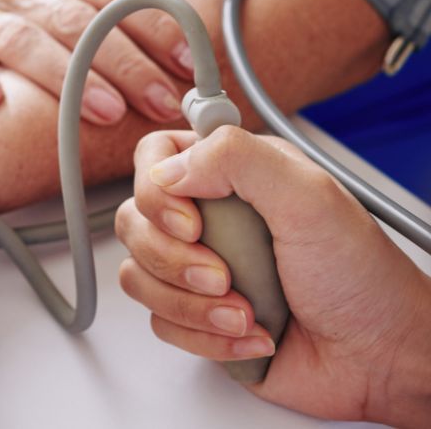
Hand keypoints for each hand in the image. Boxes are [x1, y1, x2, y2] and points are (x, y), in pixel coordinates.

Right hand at [117, 127, 430, 425]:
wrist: (379, 357)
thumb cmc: (363, 279)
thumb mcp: (309, 198)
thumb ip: (237, 159)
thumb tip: (168, 167)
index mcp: (235, 175)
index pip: (154, 158)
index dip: (155, 191)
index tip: (191, 221)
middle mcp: (211, 217)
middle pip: (135, 221)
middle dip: (174, 259)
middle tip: (223, 274)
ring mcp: (199, 268)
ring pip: (139, 276)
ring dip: (192, 304)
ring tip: (246, 312)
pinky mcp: (196, 316)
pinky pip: (160, 323)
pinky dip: (206, 336)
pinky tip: (252, 334)